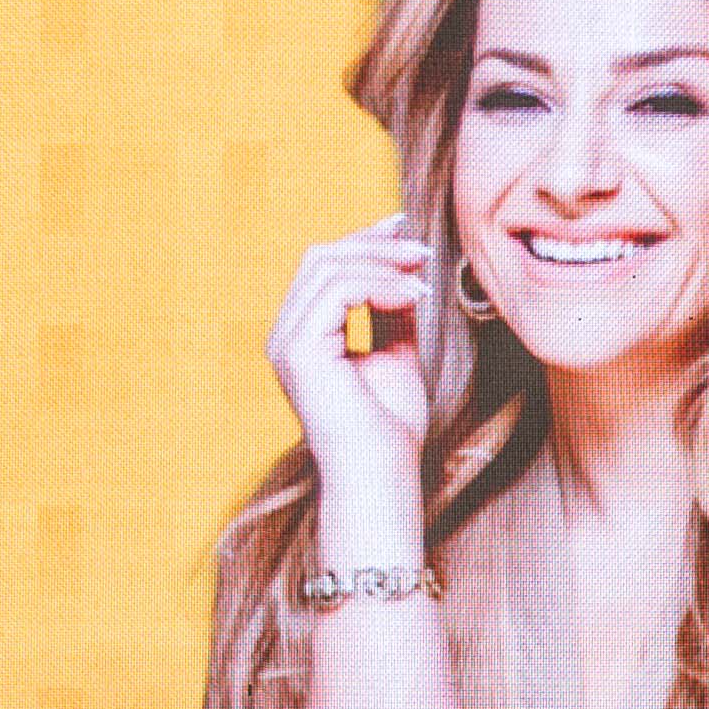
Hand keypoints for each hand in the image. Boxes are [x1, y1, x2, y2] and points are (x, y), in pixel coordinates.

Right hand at [265, 213, 440, 513]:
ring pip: (327, 267)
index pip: (324, 268)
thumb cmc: (389, 428)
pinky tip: (411, 296)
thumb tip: (406, 274)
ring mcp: (287, 340)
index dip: (363, 242)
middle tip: (420, 251)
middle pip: (320, 258)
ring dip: (381, 264)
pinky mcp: (299, 349)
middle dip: (373, 245)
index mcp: (305, 334)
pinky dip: (377, 284)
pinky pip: (335, 291)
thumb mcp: (397, 356)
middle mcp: (287, 333)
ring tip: (421, 281)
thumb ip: (393, 315)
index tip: (404, 233)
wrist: (381, 475)